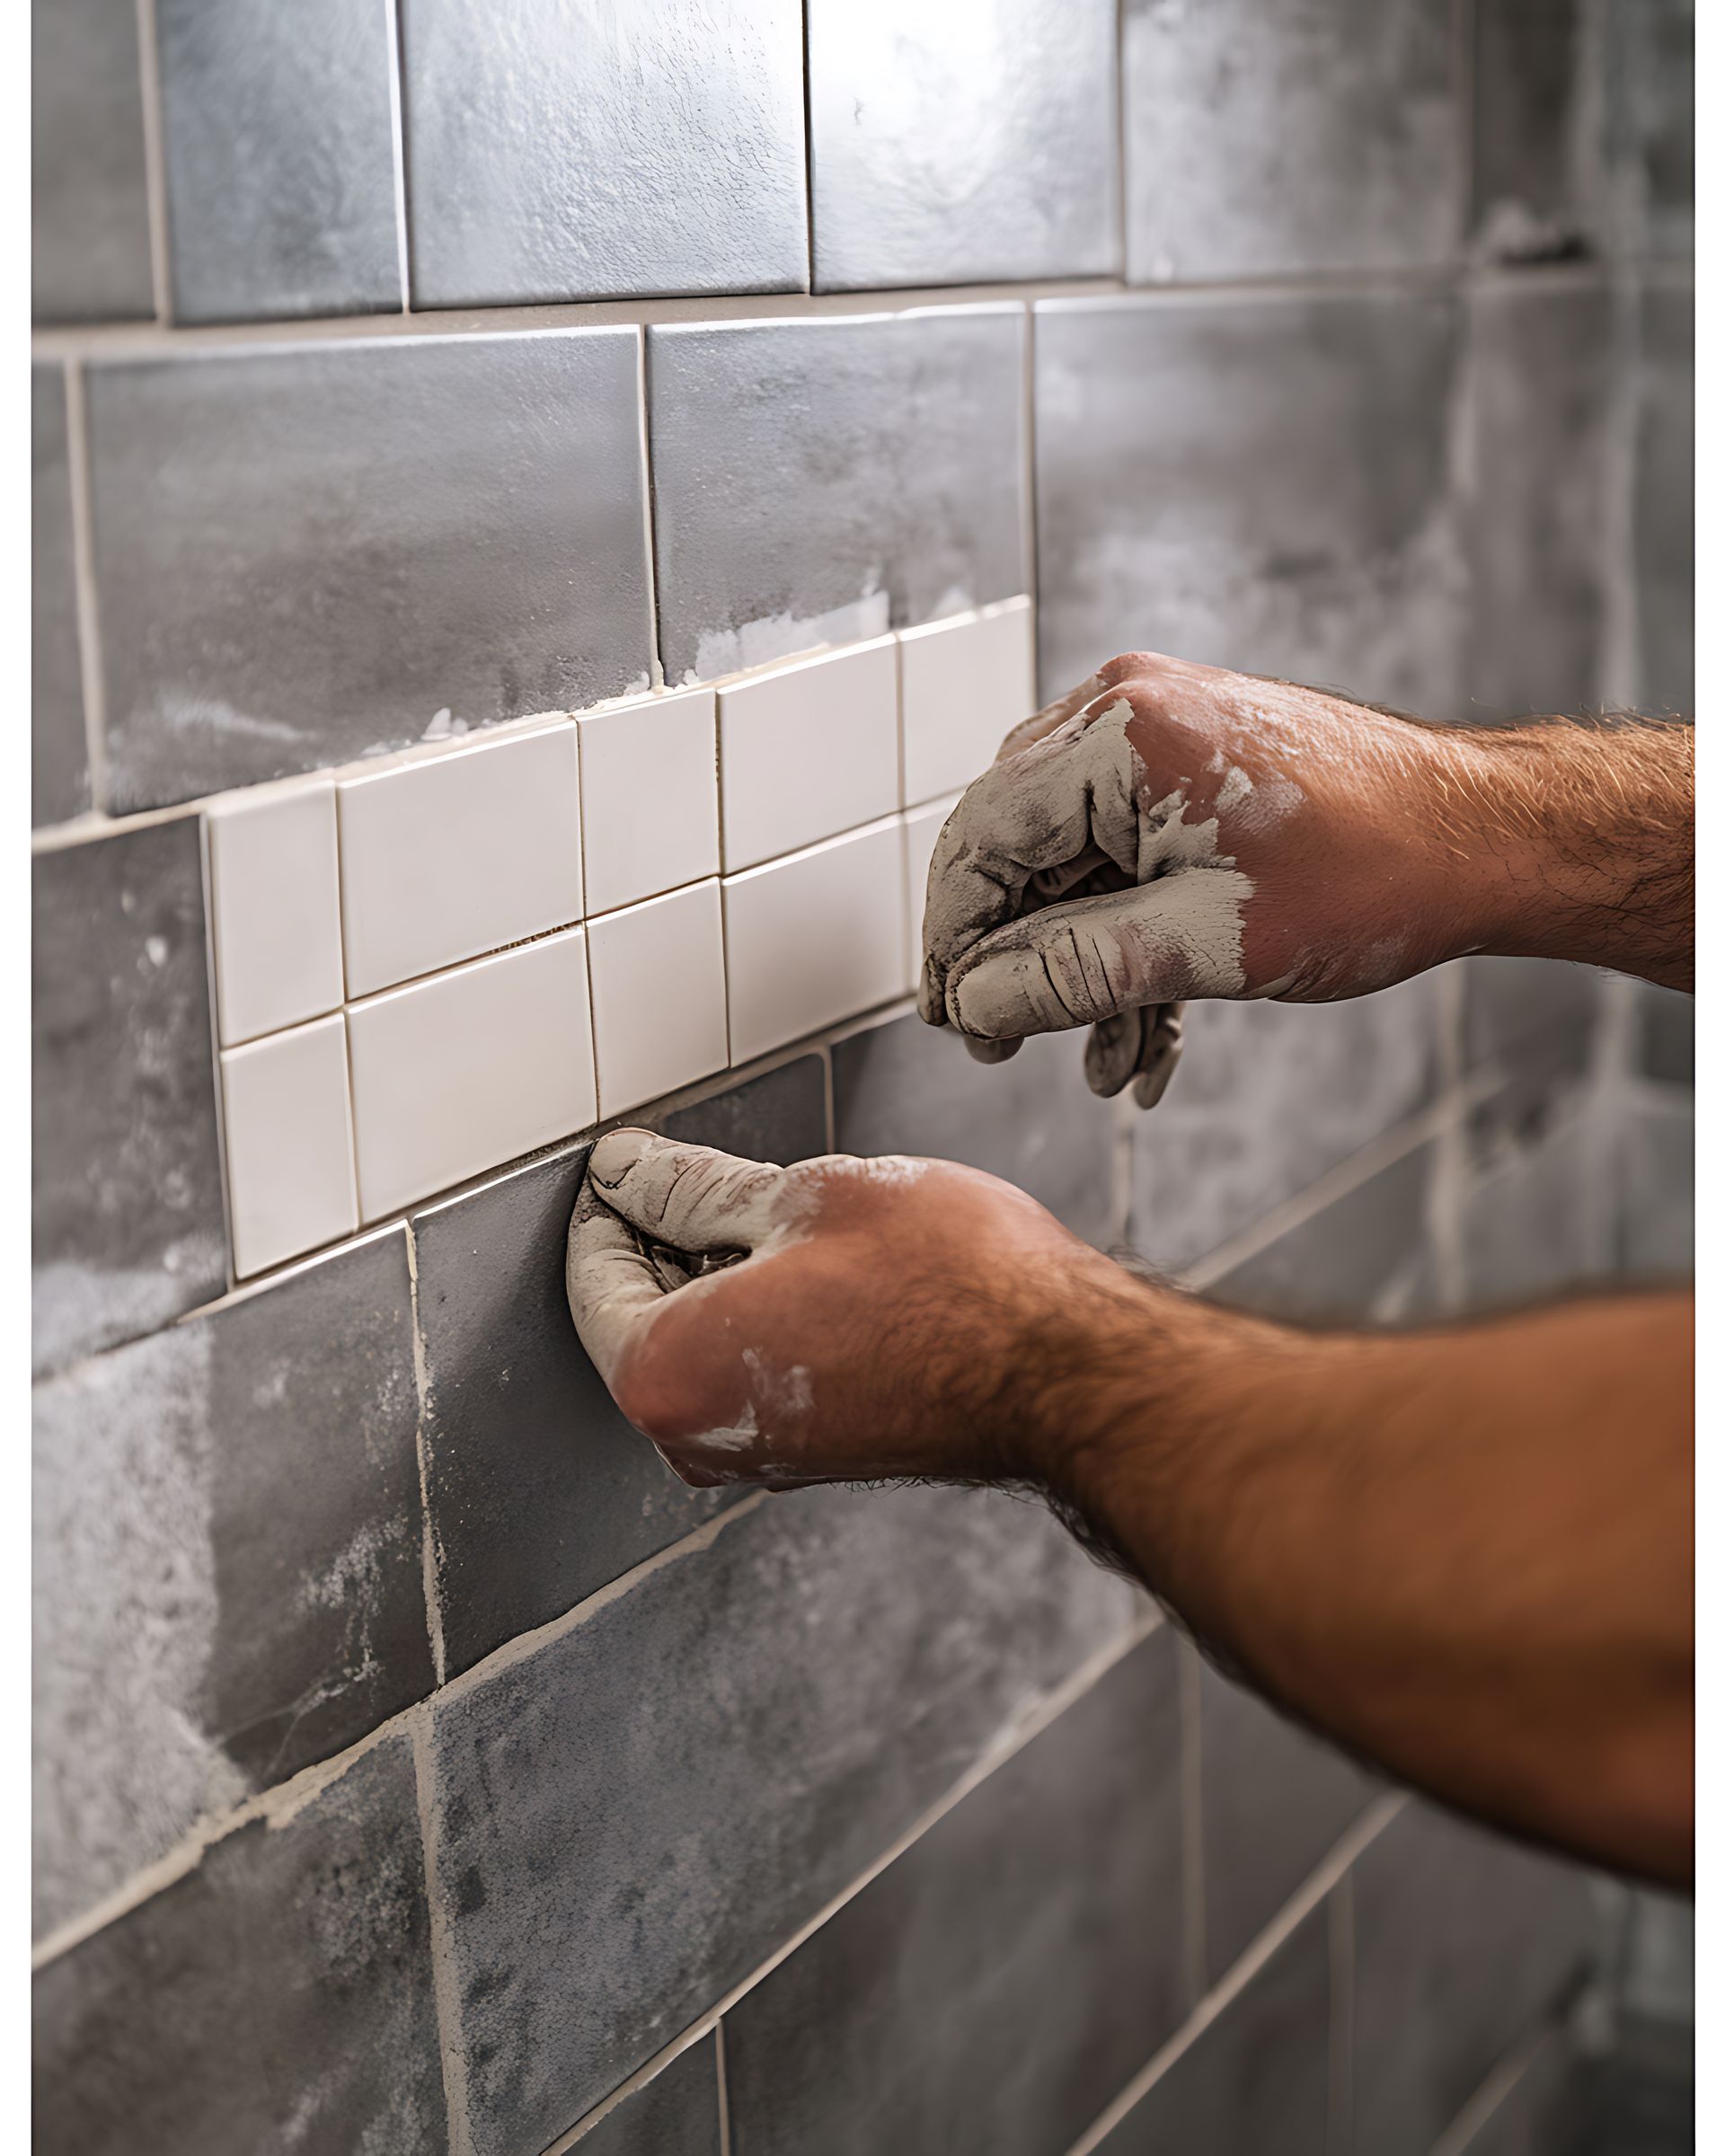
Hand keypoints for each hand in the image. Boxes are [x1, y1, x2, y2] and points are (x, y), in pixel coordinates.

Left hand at [565, 1128, 1128, 1489]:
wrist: (1064, 1371)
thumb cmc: (951, 1285)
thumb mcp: (803, 1196)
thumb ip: (691, 1188)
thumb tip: (628, 1172)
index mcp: (668, 1375)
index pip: (592, 1273)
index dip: (614, 1196)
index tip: (636, 1154)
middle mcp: (698, 1439)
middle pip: (640, 1312)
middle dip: (664, 1234)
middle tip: (713, 1166)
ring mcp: (758, 1456)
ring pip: (703, 1338)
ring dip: (722, 1268)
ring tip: (784, 1204)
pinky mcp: (814, 1452)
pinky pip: (753, 1368)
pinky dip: (765, 1308)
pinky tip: (820, 1256)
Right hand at [918, 652, 1472, 1090]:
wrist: (1484, 840)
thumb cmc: (1373, 873)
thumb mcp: (1200, 946)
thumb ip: (1068, 973)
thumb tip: (975, 1003)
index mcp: (1116, 734)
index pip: (979, 842)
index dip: (955, 943)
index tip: (955, 1021)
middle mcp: (1124, 711)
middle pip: (1017, 849)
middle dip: (1021, 962)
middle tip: (1013, 1047)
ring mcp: (1160, 731)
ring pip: (1072, 864)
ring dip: (1083, 964)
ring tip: (1109, 1058)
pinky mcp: (1194, 764)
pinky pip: (1123, 853)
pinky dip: (1128, 936)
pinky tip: (1148, 1027)